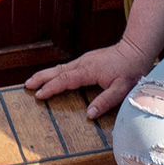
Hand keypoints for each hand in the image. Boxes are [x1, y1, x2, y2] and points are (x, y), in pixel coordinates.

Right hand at [25, 38, 153, 118]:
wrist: (136, 50)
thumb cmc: (131, 70)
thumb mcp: (122, 89)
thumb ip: (106, 101)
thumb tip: (89, 114)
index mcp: (88, 70)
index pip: (65, 80)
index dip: (51, 87)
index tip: (39, 95)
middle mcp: (83, 63)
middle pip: (57, 70)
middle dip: (41, 78)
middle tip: (27, 85)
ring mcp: (84, 60)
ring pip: (60, 68)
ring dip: (46, 74)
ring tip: (33, 82)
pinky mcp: (87, 61)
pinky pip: (66, 67)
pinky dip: (55, 73)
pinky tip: (52, 77)